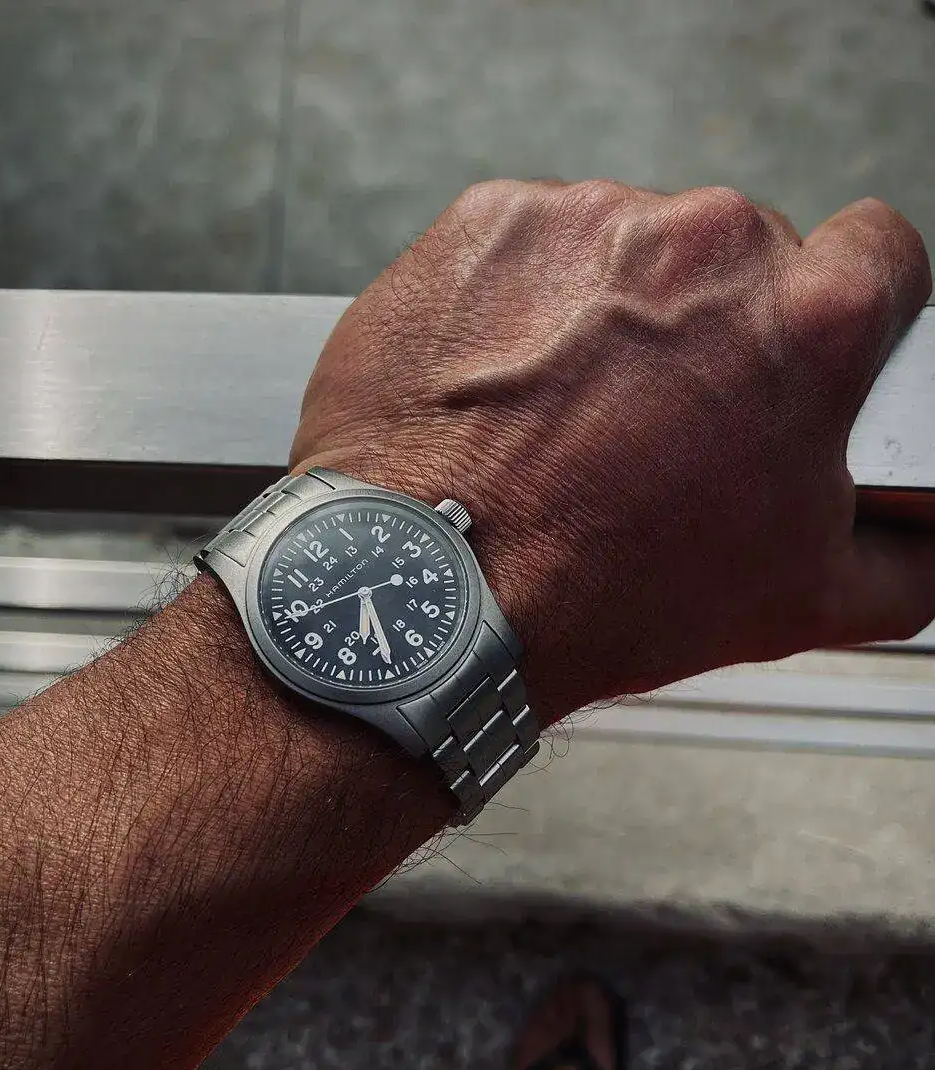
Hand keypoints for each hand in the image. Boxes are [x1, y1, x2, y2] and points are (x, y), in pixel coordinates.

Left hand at [291, 180, 933, 723]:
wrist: (430, 596)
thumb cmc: (603, 596)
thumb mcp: (806, 600)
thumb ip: (906, 548)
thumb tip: (922, 527)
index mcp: (808, 320)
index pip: (880, 256)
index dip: (847, 314)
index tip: (799, 352)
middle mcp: (704, 246)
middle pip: (741, 257)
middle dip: (714, 327)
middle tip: (661, 424)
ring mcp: (587, 223)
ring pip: (630, 253)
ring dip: (614, 317)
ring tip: (568, 420)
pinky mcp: (487, 225)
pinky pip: (534, 249)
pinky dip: (526, 305)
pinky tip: (509, 390)